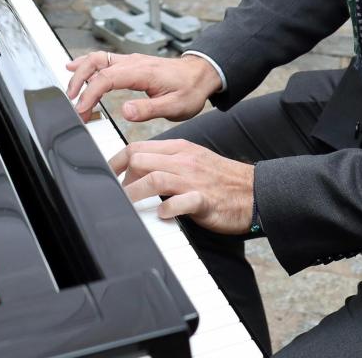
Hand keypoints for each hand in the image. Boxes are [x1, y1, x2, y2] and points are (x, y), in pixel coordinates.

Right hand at [65, 50, 220, 122]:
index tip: (82, 110)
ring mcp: (131, 60)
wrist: (201, 75)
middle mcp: (133, 62)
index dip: (90, 94)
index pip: (107, 78)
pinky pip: (104, 59)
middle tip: (71, 102)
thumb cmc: (190, 90)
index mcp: (142, 72)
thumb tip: (125, 111)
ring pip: (97, 58)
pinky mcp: (130, 63)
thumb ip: (149, 109)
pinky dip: (87, 65)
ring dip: (80, 72)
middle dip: (78, 81)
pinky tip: (76, 68)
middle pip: (96, 63)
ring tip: (70, 90)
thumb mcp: (175, 106)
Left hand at [111, 139, 255, 233]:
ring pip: (155, 178)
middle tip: (119, 196)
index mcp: (180, 149)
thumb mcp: (192, 161)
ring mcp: (194, 180)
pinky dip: (167, 209)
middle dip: (122, 179)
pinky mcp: (205, 200)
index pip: (138, 147)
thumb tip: (136, 169)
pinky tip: (161, 214)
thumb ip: (166, 162)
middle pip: (140, 159)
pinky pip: (181, 202)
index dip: (116, 161)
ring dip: (135, 193)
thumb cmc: (220, 180)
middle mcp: (184, 161)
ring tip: (129, 206)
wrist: (255, 192)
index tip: (107, 176)